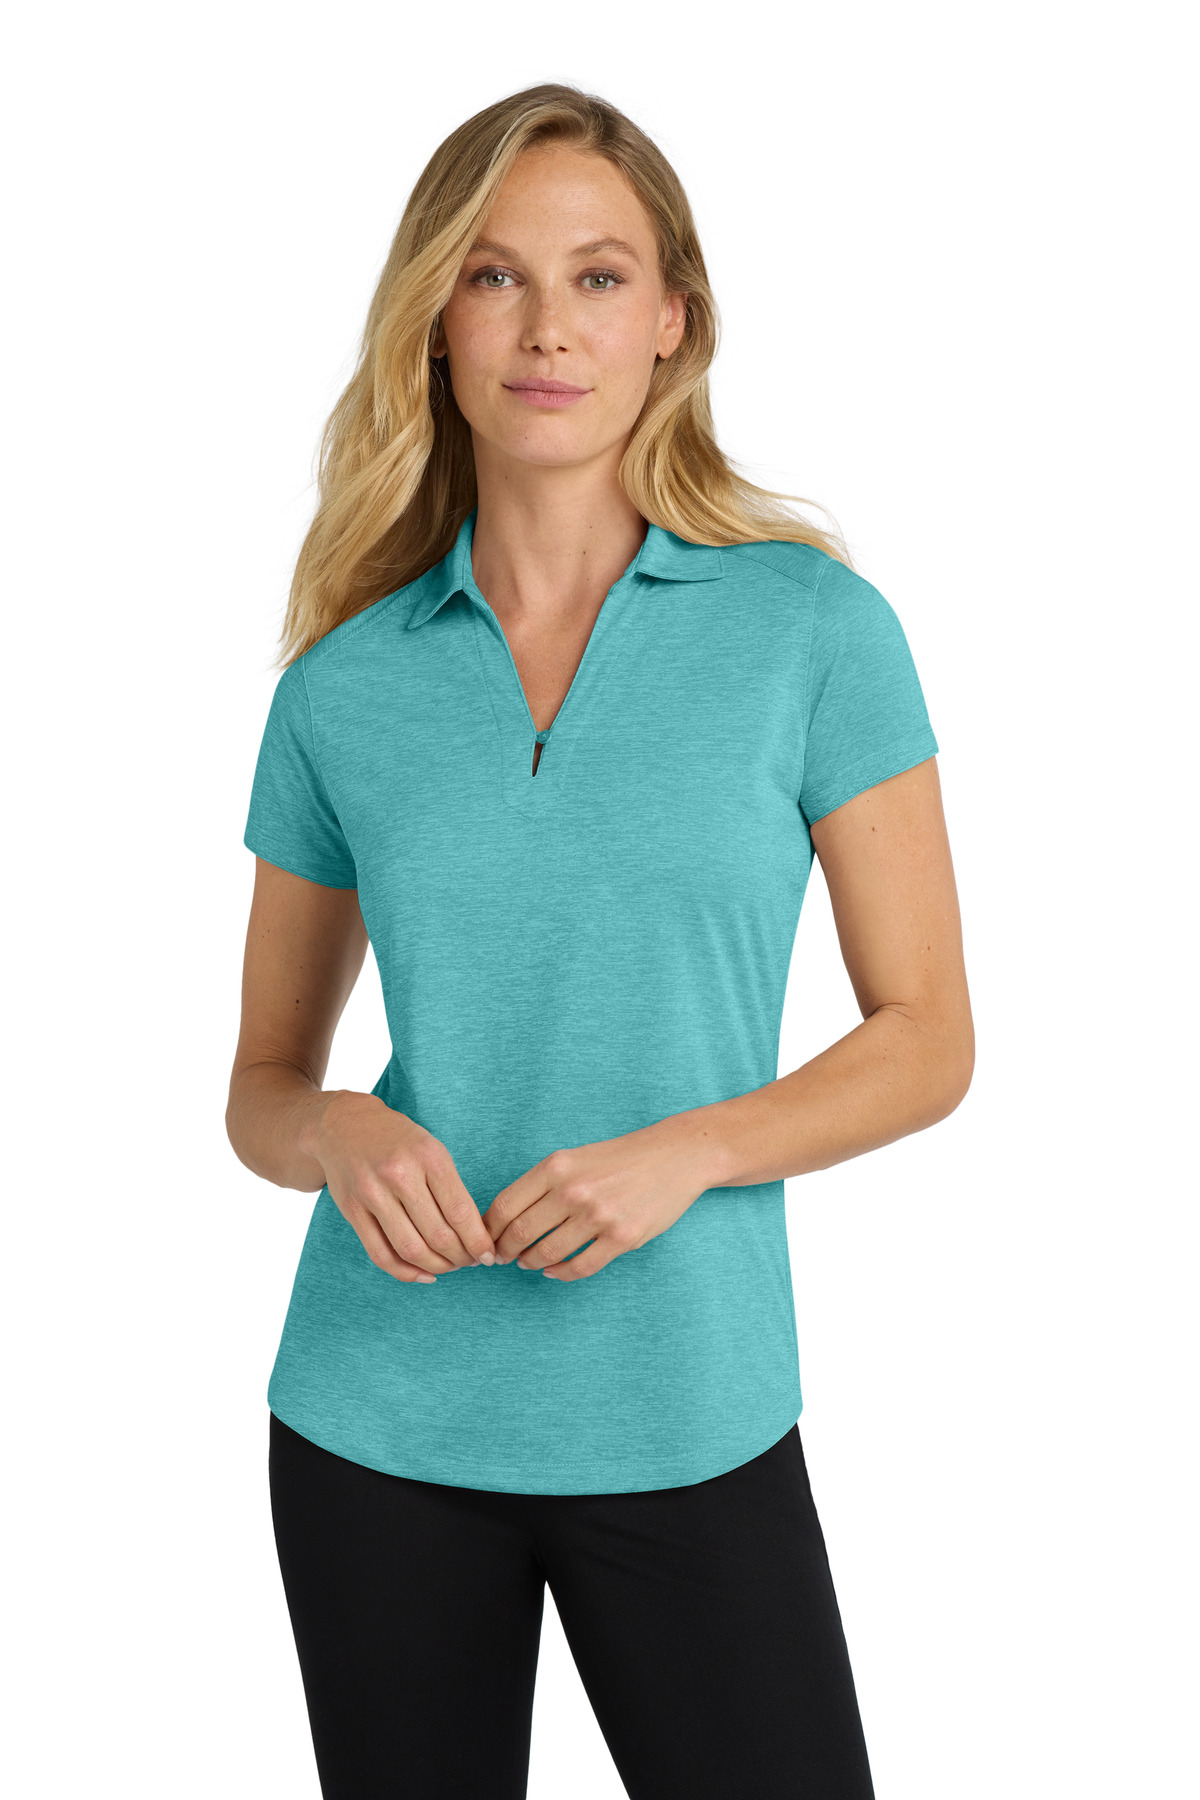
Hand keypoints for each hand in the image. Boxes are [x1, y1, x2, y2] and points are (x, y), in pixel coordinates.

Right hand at [307, 1092, 496, 1282]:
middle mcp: (400, 1175)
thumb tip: (475, 1234)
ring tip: (449, 1267)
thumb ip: (451, 1188)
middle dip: (461, 1258)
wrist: (344, 1125)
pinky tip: (423, 1274)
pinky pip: (380, 1254)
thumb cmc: (398, 1141)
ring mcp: (373, 1194)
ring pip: (410, 1249)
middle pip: (438, 1235)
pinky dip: (405, 1272)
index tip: (488, 1255)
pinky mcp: (352, 1210)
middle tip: (470, 1262)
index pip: (460, 1212)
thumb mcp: (432, 1149)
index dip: (478, 1242)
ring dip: (436, 1267)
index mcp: (428, 1157)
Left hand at [481, 1121, 718, 1281]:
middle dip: (505, 1251)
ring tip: (529, 1262)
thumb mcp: (573, 1158)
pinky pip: (581, 1267)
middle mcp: (574, 1191)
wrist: (673, 1157)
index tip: (487, 1240)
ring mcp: (599, 1216)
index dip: (489, 1230)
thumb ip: (541, 1185)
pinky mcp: (622, 1238)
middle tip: (502, 1258)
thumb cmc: (618, 1159)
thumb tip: (504, 1220)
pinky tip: (555, 1271)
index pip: (504, 1206)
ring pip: (548, 1253)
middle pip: (520, 1233)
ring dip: (531, 1263)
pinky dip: (561, 1274)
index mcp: (556, 1167)